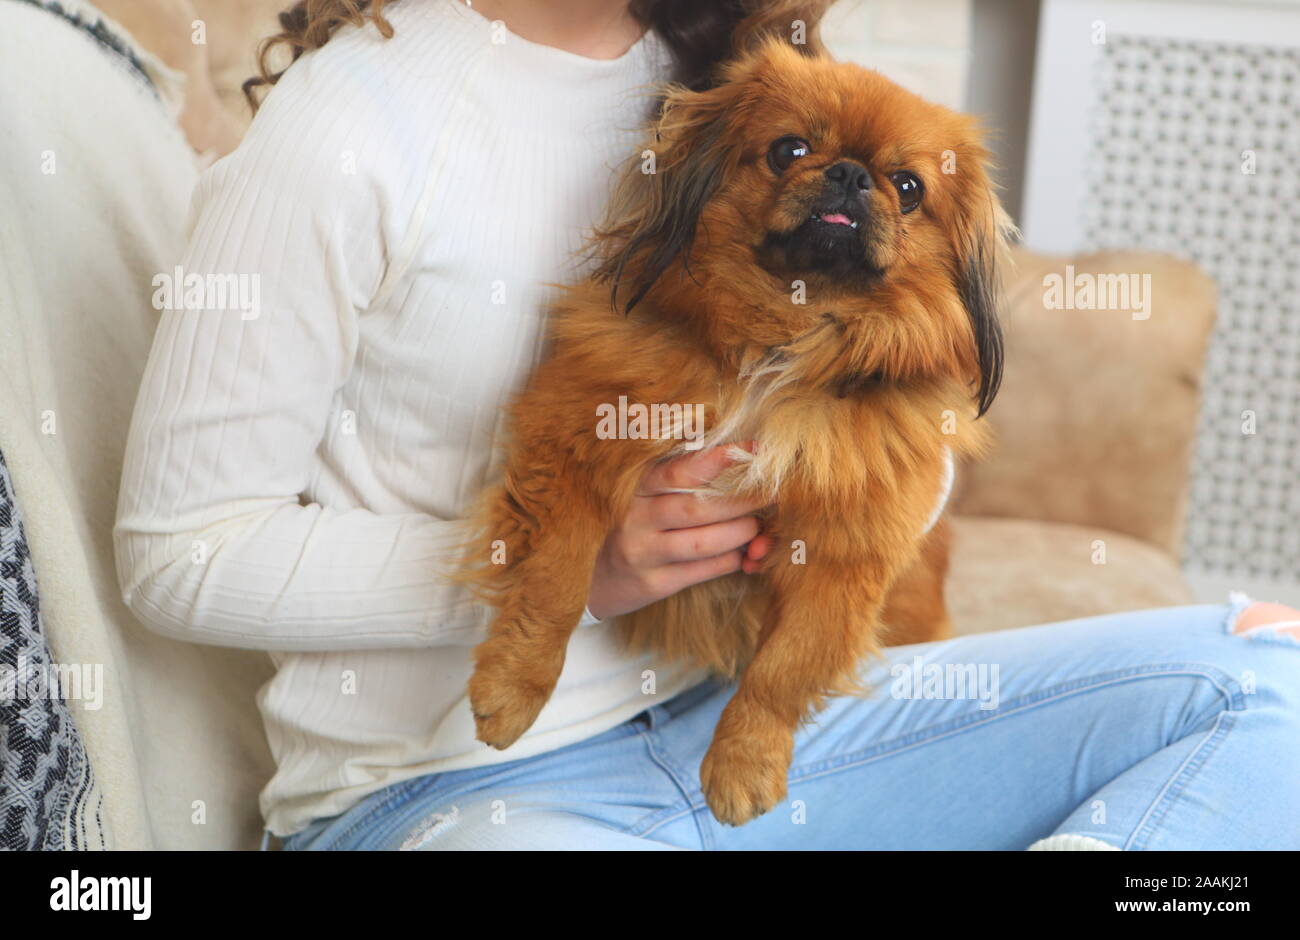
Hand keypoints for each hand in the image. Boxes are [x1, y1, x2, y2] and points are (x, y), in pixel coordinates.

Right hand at [584, 444, 772, 620]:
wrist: (592, 577)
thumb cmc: (633, 524)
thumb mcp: (644, 494)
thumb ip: (680, 476)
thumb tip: (738, 457)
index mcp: (636, 487)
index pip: (679, 469)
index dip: (719, 459)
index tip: (755, 448)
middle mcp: (635, 518)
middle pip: (697, 507)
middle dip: (742, 500)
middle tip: (772, 493)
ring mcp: (642, 553)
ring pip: (703, 542)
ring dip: (740, 533)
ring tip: (756, 526)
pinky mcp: (653, 583)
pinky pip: (702, 570)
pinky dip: (729, 560)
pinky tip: (741, 553)